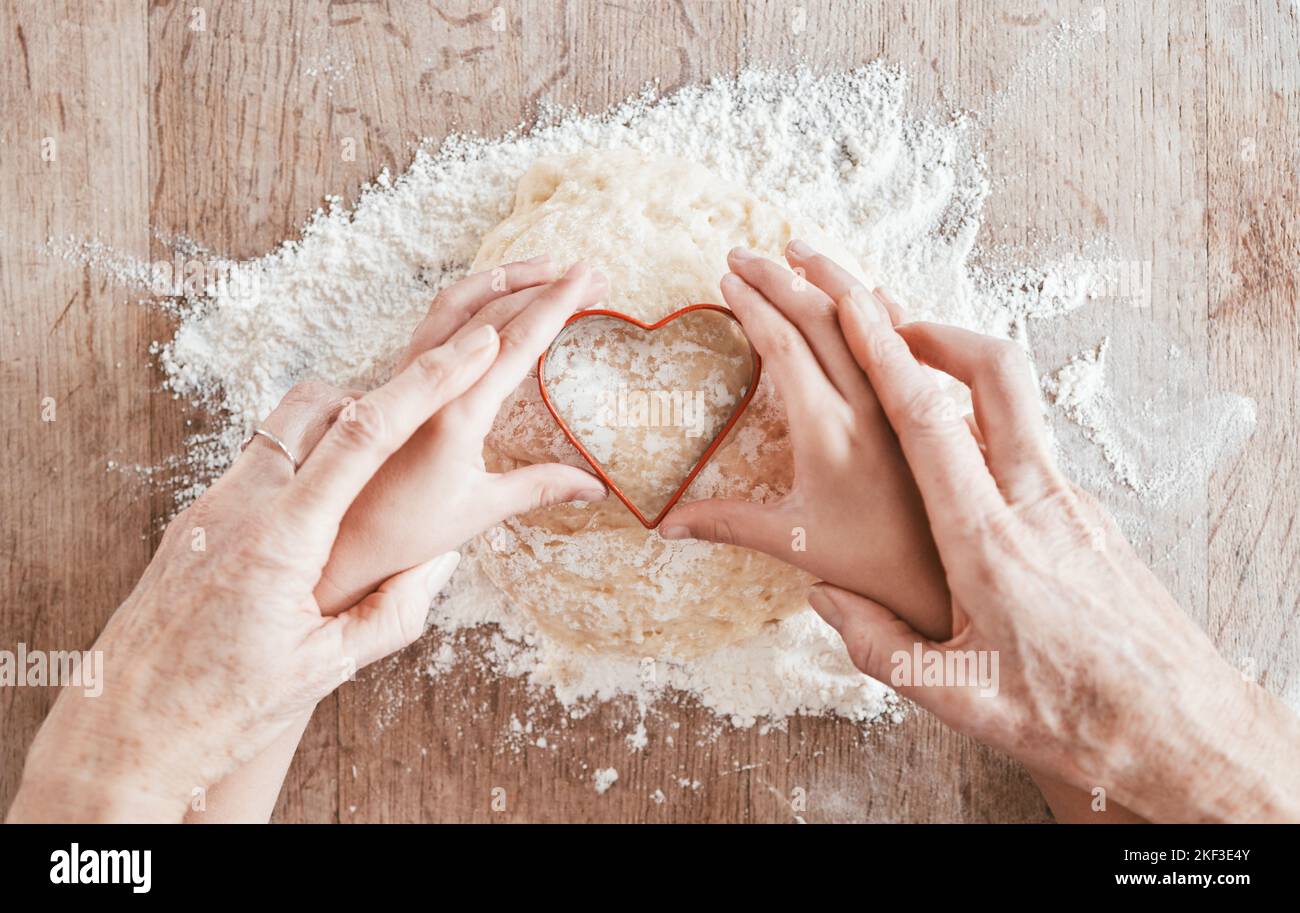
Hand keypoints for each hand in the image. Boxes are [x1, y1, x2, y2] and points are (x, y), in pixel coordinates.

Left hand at [8, 325, 505, 821]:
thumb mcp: (326, 669)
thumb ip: (394, 610)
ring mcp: (210, 507)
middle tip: (430, 403)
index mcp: (283, 539)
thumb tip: (440, 561)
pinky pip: (257, 461)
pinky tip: (322, 511)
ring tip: (376, 471)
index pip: (365, 432)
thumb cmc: (222, 709)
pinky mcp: (195, 520)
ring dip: (338, 426)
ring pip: (284, 426)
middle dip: (386, 391)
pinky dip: (302, 461)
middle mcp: (241, 505)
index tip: (471, 346)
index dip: (425, 383)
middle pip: (322, 404)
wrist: (123, 733)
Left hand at [315, 258, 609, 611]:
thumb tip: (594, 487)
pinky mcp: (391, 381)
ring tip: (541, 270)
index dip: (556, 305)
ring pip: (452, 305)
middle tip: (585, 273)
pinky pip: (433, 323)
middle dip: (540, 285)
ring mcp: (402, 377)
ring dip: (500, 281)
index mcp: (455, 415)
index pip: (516, 344)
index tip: (587, 276)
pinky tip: (490, 302)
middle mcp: (425, 385)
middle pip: (489, 312)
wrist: (332, 544)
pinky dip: (470, 299)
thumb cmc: (400, 535)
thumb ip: (539, 488)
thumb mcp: (479, 512)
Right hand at [660, 243, 951, 639]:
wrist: (963, 596)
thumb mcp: (798, 553)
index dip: (754, 308)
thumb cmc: (882, 581)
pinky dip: (889, 313)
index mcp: (832, 436)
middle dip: (781, 280)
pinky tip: (876, 293)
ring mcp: (916, 410)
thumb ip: (732, 529)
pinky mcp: (946, 416)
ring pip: (878, 322)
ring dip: (836, 281)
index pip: (787, 348)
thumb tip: (665, 525)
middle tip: (743, 254)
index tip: (728, 280)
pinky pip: (918, 346)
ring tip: (801, 253)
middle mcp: (878, 411)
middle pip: (826, 321)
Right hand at [803, 265, 1299, 822]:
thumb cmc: (1072, 718)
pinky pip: (1032, 440)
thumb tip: (823, 599)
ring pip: (1018, 401)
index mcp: (988, 542)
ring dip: (961, 364)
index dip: (887, 353)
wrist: (1179, 731)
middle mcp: (1036, 503)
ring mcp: (1072, 503)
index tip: (850, 303)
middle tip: (877, 305)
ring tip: (910, 356)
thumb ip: (877, 645)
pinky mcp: (1092, 517)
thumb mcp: (954, 699)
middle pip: (993, 375)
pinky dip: (987, 415)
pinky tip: (960, 442)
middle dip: (930, 323)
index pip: (930, 421)